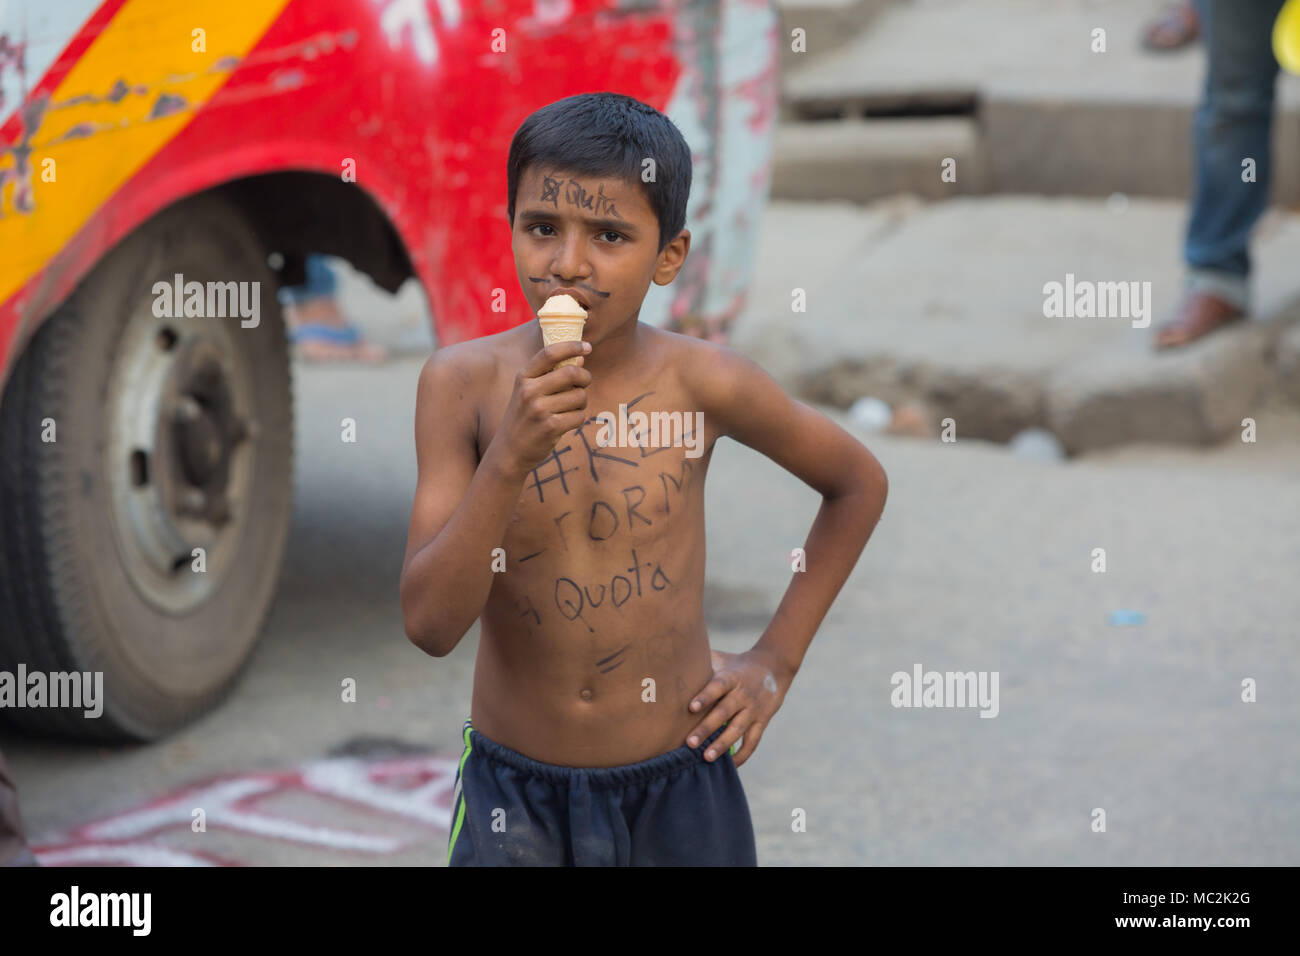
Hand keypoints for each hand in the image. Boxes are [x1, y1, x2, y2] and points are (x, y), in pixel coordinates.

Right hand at [488, 340, 591, 476]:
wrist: (509, 452)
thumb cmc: (523, 418)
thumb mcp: (527, 393)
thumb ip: (550, 376)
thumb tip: (580, 360)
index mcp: (523, 377)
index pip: (549, 353)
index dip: (572, 346)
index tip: (587, 347)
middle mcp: (529, 391)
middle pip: (571, 372)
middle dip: (585, 377)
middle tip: (584, 383)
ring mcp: (539, 409)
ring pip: (579, 396)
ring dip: (582, 402)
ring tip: (571, 408)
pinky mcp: (550, 427)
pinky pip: (579, 416)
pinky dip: (578, 418)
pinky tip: (567, 422)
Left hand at [684, 648, 790, 767]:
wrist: (774, 666)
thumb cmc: (738, 664)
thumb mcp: (723, 659)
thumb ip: (703, 662)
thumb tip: (673, 662)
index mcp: (731, 677)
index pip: (717, 687)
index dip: (705, 697)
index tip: (690, 708)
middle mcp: (743, 694)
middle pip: (724, 712)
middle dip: (706, 728)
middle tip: (689, 743)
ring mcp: (754, 709)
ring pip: (737, 729)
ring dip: (722, 745)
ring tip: (706, 757)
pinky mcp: (763, 720)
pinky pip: (753, 741)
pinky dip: (743, 755)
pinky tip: (730, 765)